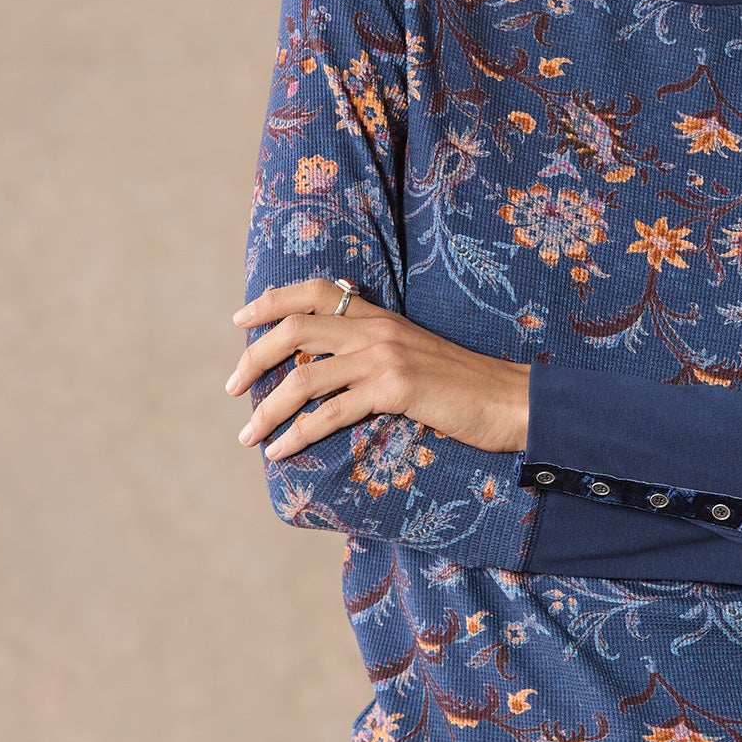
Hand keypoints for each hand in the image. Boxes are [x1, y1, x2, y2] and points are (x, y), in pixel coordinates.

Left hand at [225, 277, 530, 459]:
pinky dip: (297, 434)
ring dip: (267, 408)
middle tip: (232, 387)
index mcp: (380, 316)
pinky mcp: (395, 389)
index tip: (240, 319)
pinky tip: (280, 452)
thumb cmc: (464, 387)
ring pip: (304, 376)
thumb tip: (329, 370)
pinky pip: (330, 413)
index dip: (270, 300)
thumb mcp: (414, 356)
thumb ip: (375, 352)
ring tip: (247, 435)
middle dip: (253, 357)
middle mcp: (376, 329)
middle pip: (294, 328)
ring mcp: (385, 358)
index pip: (313, 290)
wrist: (510, 399)